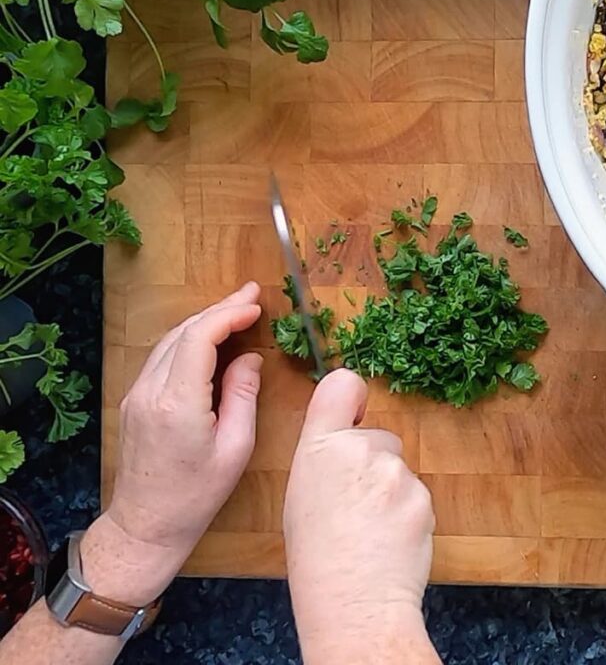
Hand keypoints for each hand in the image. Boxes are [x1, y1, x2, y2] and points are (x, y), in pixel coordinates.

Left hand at [81, 282, 263, 605]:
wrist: (146, 525)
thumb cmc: (196, 496)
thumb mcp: (235, 448)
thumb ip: (243, 396)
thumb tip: (250, 360)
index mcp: (178, 402)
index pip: (200, 337)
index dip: (229, 313)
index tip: (256, 304)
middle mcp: (150, 390)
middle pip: (183, 332)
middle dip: (219, 309)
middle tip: (252, 295)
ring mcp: (137, 394)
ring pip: (170, 341)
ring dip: (203, 322)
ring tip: (236, 311)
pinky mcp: (134, 401)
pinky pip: (162, 358)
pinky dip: (189, 340)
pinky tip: (210, 339)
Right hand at [284, 371, 435, 659]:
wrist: (353, 605)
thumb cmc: (317, 559)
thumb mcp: (301, 496)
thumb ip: (326, 458)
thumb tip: (346, 442)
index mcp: (319, 447)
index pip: (343, 384)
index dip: (352, 396)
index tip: (355, 414)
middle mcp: (360, 450)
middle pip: (379, 435)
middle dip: (375, 461)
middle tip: (356, 504)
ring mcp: (396, 473)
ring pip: (400, 467)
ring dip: (392, 490)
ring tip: (371, 529)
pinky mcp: (424, 497)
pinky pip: (418, 494)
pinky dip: (409, 513)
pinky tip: (390, 539)